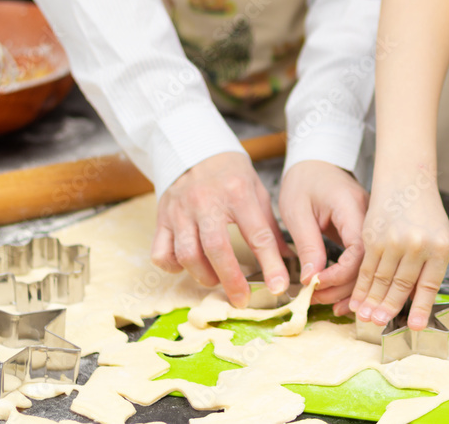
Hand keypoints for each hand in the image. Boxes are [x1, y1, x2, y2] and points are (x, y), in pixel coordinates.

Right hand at [151, 151, 288, 307]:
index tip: (279, 286)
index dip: (270, 263)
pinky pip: (161, 252)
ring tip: (215, 281)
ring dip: (203, 275)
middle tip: (241, 299)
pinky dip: (172, 266)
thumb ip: (270, 226)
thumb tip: (288, 259)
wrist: (195, 150)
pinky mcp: (161, 218)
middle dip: (231, 280)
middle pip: (217, 249)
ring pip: (187, 254)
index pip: (257, 234)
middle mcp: (207, 202)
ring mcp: (181, 211)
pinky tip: (186, 267)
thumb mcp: (257, 192)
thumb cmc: (231, 175)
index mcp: (238, 194)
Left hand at [278, 160, 367, 315]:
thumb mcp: (297, 212)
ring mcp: (370, 226)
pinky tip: (335, 293)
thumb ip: (308, 245)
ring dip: (346, 288)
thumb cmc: (304, 181)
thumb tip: (311, 280)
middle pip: (368, 263)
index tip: (315, 284)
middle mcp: (369, 217)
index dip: (339, 275)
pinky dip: (349, 279)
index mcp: (351, 207)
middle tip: (315, 299)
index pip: (359, 250)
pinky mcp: (365, 232)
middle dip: (342, 287)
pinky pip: (363, 260)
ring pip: (368, 266)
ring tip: (321, 300)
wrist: (315, 162)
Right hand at [350, 170, 448, 330]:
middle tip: (379, 326)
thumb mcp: (439, 238)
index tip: (414, 327)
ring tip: (365, 318)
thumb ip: (430, 269)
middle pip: (401, 285)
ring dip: (371, 302)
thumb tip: (417, 303)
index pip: (429, 286)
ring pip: (380, 279)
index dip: (420, 309)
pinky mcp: (373, 236)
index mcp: (440, 248)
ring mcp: (394, 240)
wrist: (407, 180)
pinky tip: (357, 298)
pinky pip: (366, 267)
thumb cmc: (426, 213)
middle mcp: (417, 245)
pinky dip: (360, 286)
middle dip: (388, 309)